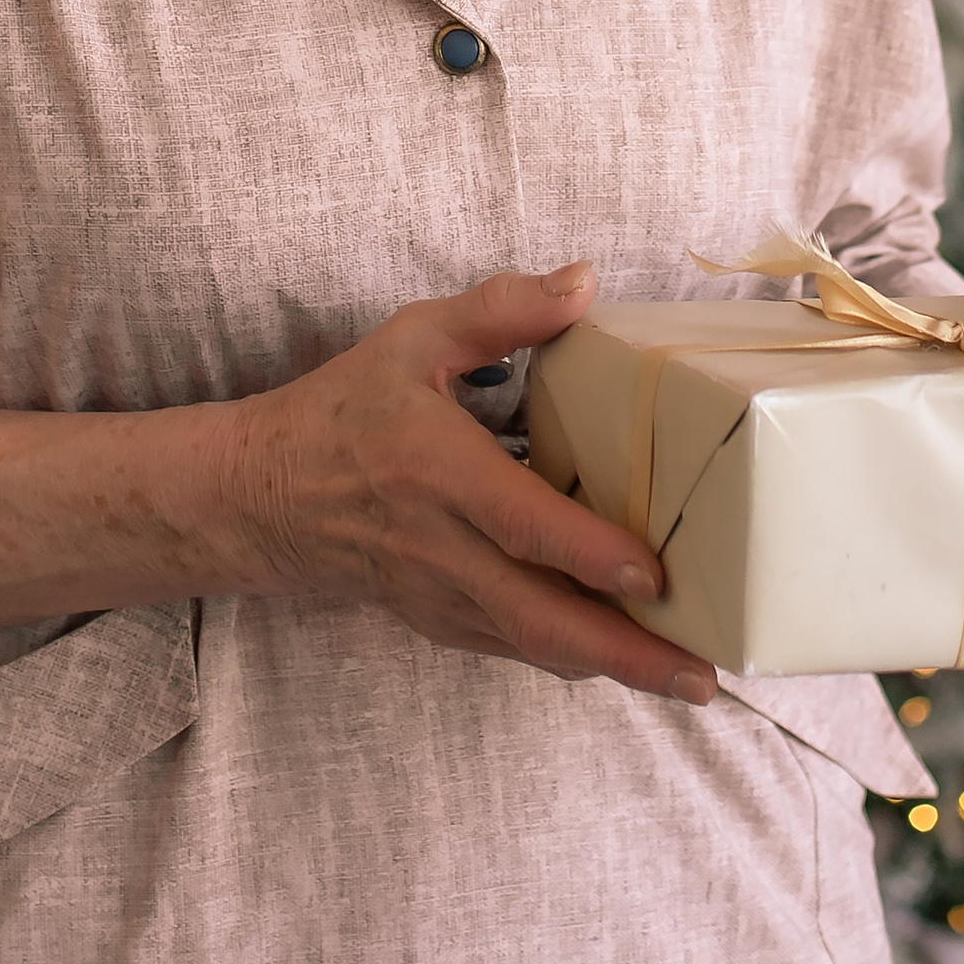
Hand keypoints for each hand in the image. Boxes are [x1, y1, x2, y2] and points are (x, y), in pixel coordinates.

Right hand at [228, 263, 717, 705]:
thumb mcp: (413, 339)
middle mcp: (442, 549)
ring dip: (611, 670)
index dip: (588, 554)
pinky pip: (515, 648)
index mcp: (437, 472)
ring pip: (534, 647)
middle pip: (541, 619)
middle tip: (702, 677)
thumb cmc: (344, 411)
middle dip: (625, 655)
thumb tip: (585, 282)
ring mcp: (441, 597)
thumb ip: (500, 310)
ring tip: (687, 680)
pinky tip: (624, 658)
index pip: (521, 524)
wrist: (261, 497)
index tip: (653, 574)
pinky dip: (571, 657)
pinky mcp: (441, 622)